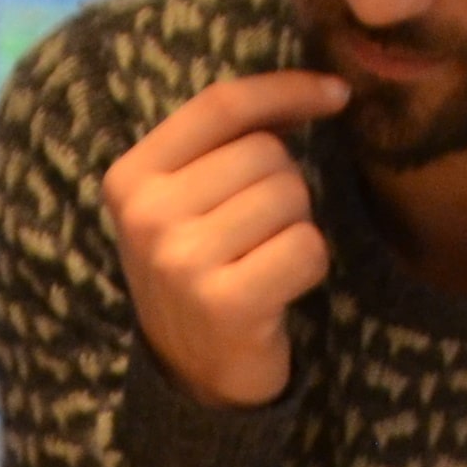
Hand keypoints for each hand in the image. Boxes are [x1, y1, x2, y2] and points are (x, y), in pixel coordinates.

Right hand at [104, 68, 346, 408]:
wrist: (192, 377)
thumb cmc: (201, 272)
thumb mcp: (184, 202)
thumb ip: (224, 144)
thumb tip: (315, 91)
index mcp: (130, 178)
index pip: (221, 105)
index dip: (286, 90)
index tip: (335, 95)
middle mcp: (147, 216)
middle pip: (266, 153)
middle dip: (284, 187)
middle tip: (258, 234)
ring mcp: (181, 260)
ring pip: (292, 197)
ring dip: (297, 227)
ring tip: (263, 261)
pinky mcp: (225, 302)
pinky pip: (307, 247)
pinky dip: (309, 266)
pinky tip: (279, 288)